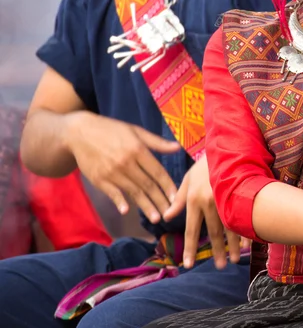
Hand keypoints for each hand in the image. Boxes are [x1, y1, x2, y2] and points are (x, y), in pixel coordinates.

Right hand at [64, 111, 179, 223]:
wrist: (80, 132)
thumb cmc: (112, 130)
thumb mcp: (136, 131)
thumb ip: (157, 142)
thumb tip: (177, 147)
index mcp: (138, 149)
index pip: (157, 171)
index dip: (168, 186)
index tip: (176, 198)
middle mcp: (126, 162)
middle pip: (147, 185)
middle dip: (160, 201)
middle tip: (169, 214)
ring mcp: (112, 172)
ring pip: (133, 192)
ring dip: (145, 206)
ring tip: (155, 218)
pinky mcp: (99, 179)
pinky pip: (112, 193)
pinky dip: (119, 202)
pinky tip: (126, 211)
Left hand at [163, 155, 241, 269]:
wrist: (226, 147)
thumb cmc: (204, 165)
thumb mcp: (188, 179)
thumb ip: (178, 200)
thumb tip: (166, 216)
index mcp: (194, 199)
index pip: (192, 229)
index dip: (189, 248)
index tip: (187, 265)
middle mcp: (209, 202)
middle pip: (213, 232)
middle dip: (217, 251)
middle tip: (220, 266)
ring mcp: (226, 199)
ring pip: (230, 228)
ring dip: (233, 246)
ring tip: (235, 259)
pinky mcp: (239, 195)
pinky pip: (242, 216)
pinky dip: (245, 230)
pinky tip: (247, 243)